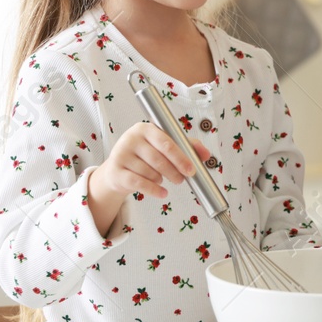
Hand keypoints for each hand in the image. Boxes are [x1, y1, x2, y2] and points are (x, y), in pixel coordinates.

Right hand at [94, 123, 210, 199]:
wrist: (117, 171)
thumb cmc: (144, 156)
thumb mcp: (163, 147)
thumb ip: (186, 147)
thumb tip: (206, 154)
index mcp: (145, 128)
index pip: (166, 142)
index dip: (181, 157)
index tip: (192, 170)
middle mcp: (131, 138)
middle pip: (158, 159)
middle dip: (174, 172)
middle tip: (181, 179)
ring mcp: (121, 154)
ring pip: (150, 172)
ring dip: (161, 179)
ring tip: (161, 178)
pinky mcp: (115, 171)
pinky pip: (139, 183)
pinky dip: (154, 190)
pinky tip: (162, 192)